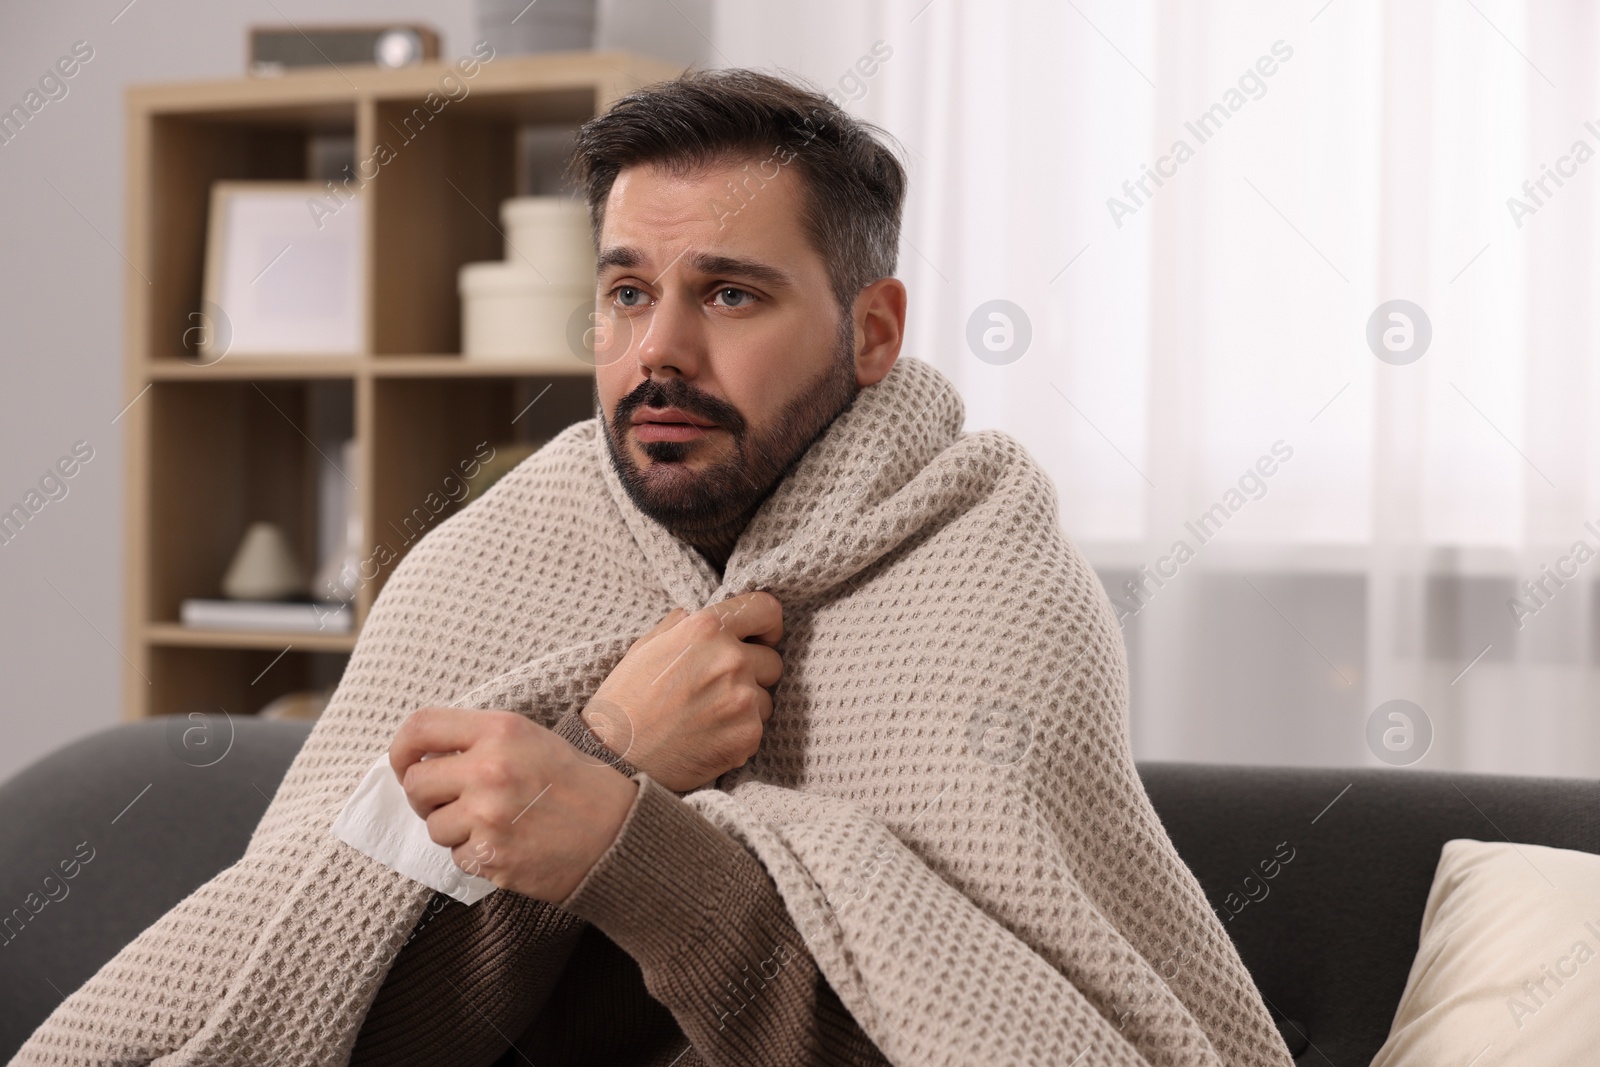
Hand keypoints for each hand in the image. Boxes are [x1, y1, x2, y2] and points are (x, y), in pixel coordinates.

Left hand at [389, 707, 638, 902]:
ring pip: (433, 826)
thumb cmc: (577, 785)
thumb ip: (480, 740)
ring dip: (454, 830)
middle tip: (451, 802)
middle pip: (415, 782)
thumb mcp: (532, 739)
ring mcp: (489, 815)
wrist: (619, 833)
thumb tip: (425, 756)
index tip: (405, 765)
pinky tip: (508, 845)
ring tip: (495, 824)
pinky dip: (475, 855)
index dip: (401, 749)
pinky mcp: (492, 855)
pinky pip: (456, 857)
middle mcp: (489, 768)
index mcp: (500, 730)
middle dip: (425, 797)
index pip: (420, 727)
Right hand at [580, 591, 783, 790]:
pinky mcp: (748, 734)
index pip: (766, 610)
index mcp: (706, 629)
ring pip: (766, 698)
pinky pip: (757, 728)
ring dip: (745, 707)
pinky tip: (708, 739)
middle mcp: (730, 659)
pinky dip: (738, 734)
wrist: (615, 757)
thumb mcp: (647, 646)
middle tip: (717, 691)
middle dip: (752, 673)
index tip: (761, 639)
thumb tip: (705, 614)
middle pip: (772, 660)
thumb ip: (683, 624)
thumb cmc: (626, 700)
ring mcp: (743, 698)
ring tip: (706, 718)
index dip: (767, 626)